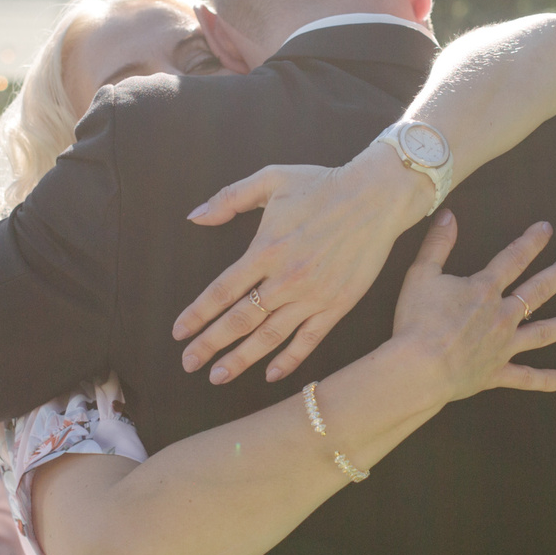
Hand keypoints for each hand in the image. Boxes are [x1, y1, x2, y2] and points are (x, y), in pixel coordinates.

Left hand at [174, 142, 435, 385]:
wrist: (377, 196)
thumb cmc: (322, 184)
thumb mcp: (271, 179)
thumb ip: (229, 199)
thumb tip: (194, 216)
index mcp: (266, 249)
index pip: (221, 291)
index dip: (197, 315)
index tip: (178, 333)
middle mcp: (286, 278)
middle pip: (239, 320)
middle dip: (209, 344)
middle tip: (188, 363)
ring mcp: (312, 295)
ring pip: (269, 336)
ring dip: (241, 358)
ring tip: (218, 376)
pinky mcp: (337, 304)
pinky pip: (308, 339)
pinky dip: (289, 360)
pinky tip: (270, 374)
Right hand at [384, 212, 555, 401]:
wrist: (419, 367)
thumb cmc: (416, 321)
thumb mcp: (421, 275)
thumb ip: (437, 244)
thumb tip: (449, 215)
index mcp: (484, 290)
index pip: (513, 258)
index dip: (531, 241)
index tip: (548, 228)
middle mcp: (501, 316)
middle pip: (538, 291)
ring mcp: (503, 346)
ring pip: (542, 333)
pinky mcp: (496, 373)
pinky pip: (525, 377)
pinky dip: (545, 380)